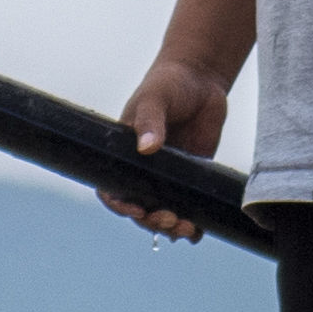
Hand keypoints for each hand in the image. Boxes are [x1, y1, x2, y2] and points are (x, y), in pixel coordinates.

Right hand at [108, 51, 233, 239]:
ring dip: (171, 227)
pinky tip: (199, 232)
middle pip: (139, 207)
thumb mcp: (155, 97)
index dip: (119, 204)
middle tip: (170, 219)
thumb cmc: (168, 84)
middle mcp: (143, 169)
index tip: (136, 209)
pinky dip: (193, 222)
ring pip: (162, 213)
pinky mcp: (191, 177)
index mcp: (124, 154)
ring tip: (187, 229)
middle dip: (151, 220)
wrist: (201, 79)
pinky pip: (187, 206)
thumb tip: (146, 148)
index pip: (111, 187)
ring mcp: (167, 175)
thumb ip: (150, 120)